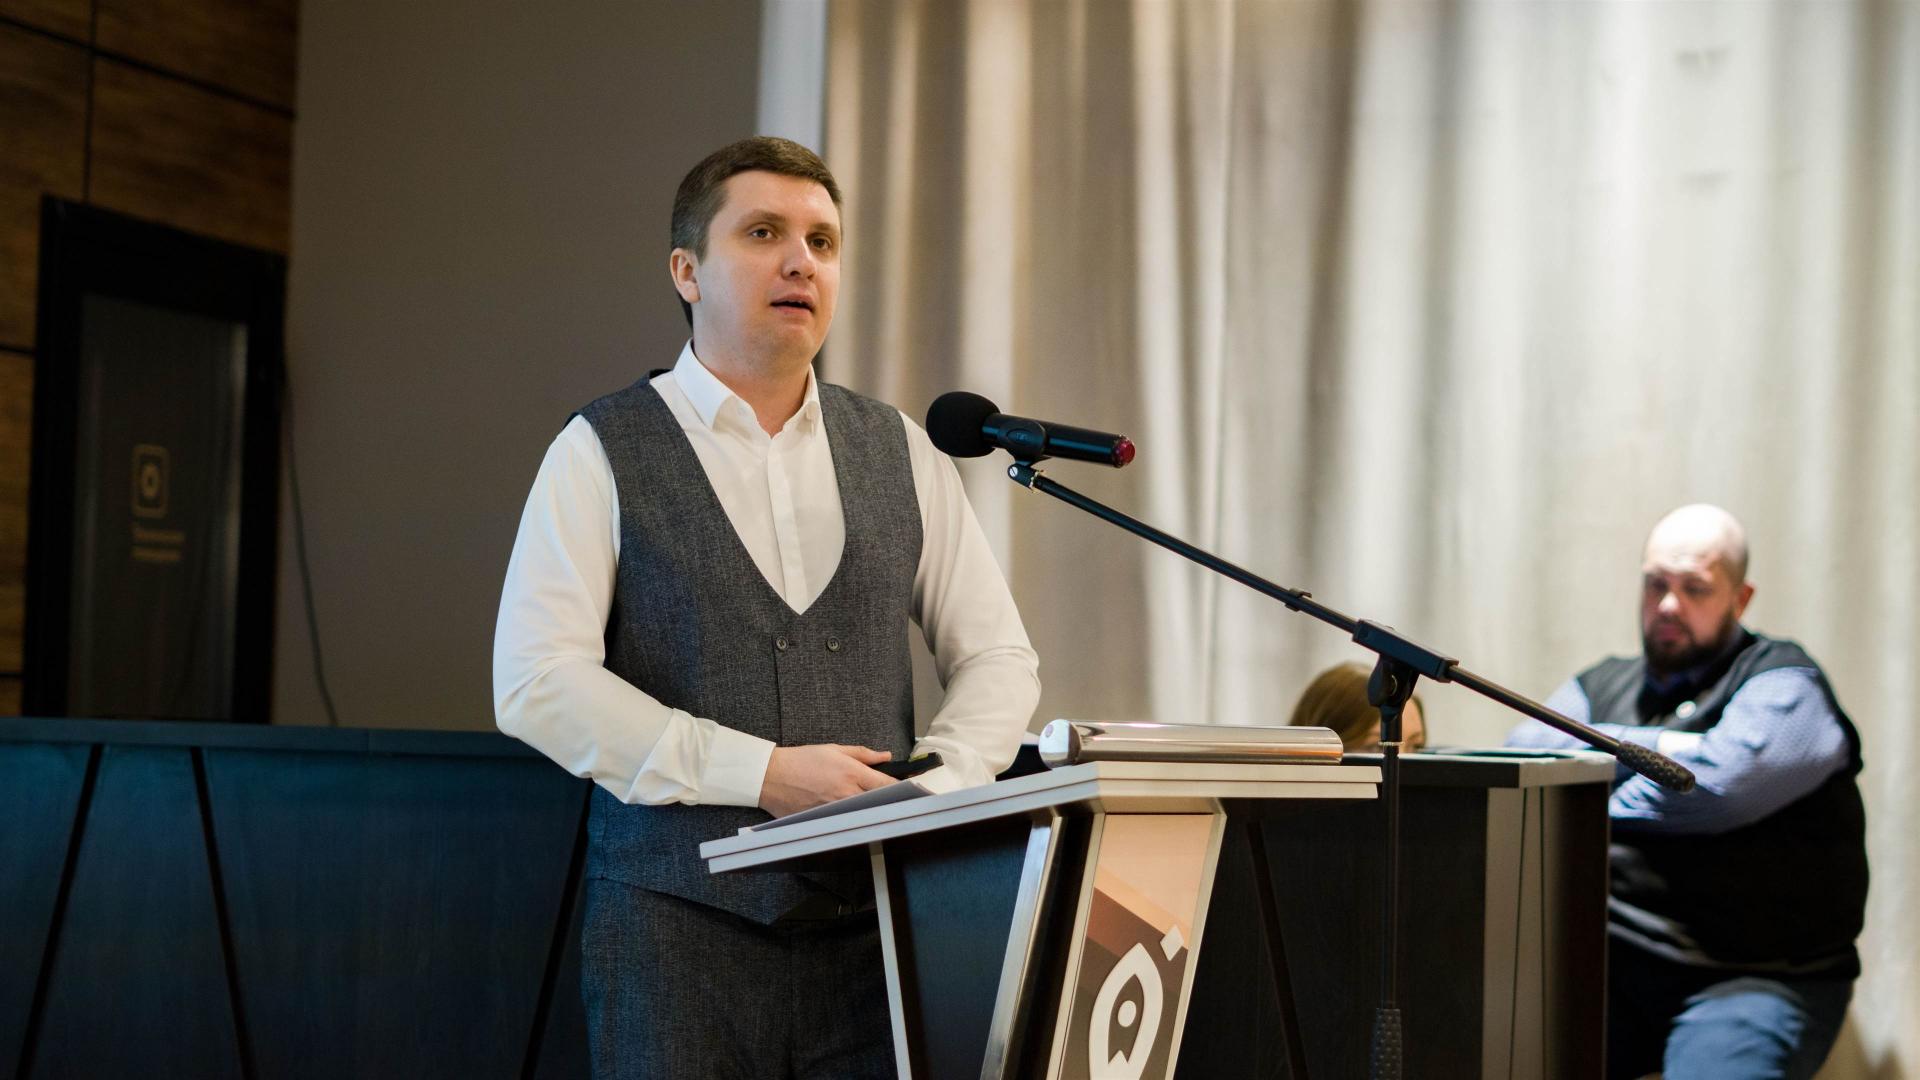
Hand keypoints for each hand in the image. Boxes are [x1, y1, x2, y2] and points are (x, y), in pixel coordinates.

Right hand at [758, 744, 896, 817]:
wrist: (772, 776)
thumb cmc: (801, 760)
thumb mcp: (834, 750)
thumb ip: (863, 754)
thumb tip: (885, 757)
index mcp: (851, 773)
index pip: (886, 784)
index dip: (902, 788)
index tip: (910, 790)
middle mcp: (846, 794)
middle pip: (879, 803)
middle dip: (887, 801)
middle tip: (892, 801)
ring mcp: (836, 811)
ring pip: (863, 815)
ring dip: (869, 812)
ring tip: (870, 808)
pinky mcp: (824, 822)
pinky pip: (845, 823)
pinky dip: (850, 820)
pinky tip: (850, 817)